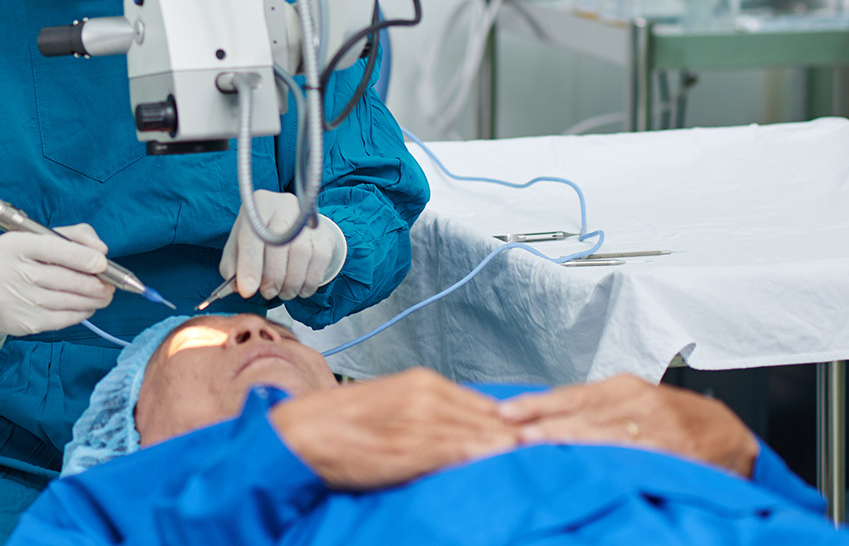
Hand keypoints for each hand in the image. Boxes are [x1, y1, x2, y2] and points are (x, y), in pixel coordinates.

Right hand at [0, 224, 116, 335]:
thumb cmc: (25, 263)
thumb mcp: (44, 240)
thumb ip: (76, 236)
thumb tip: (101, 250)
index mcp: (12, 244)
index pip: (50, 247)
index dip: (80, 256)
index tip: (102, 263)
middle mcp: (7, 270)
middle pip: (61, 278)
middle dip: (92, 283)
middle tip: (110, 285)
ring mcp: (13, 299)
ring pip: (64, 301)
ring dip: (91, 300)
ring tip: (104, 296)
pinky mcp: (21, 321)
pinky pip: (61, 319)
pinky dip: (80, 313)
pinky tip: (88, 307)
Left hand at [220, 190, 347, 299]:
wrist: (290, 224)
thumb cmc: (259, 238)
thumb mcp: (238, 245)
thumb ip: (232, 266)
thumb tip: (236, 288)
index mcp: (258, 206)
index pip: (253, 237)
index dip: (250, 266)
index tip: (247, 291)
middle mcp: (284, 206)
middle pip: (280, 247)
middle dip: (273, 278)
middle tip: (268, 292)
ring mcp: (307, 219)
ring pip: (302, 254)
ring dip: (291, 283)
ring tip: (283, 292)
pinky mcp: (324, 234)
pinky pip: (320, 261)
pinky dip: (309, 282)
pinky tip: (299, 289)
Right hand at [270, 369, 517, 489]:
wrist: (300, 436)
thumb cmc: (337, 424)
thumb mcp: (386, 403)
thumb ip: (423, 411)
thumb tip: (456, 428)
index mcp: (422, 383)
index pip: (482, 404)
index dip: (509, 422)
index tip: (532, 434)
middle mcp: (427, 397)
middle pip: (489, 418)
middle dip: (517, 434)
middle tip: (547, 445)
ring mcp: (421, 424)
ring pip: (480, 435)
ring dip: (508, 447)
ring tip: (536, 458)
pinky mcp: (412, 451)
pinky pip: (457, 454)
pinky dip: (482, 459)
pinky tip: (499, 465)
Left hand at [498, 374, 760, 477]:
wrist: (729, 436)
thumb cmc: (670, 421)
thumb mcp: (631, 405)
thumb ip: (591, 411)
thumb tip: (535, 421)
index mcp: (622, 388)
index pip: (570, 395)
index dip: (537, 404)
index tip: (507, 413)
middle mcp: (638, 401)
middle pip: (583, 413)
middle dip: (547, 425)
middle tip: (516, 435)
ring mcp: (658, 426)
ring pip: (606, 432)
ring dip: (570, 441)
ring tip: (539, 447)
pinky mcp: (677, 450)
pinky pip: (638, 454)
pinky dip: (613, 457)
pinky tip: (591, 464)